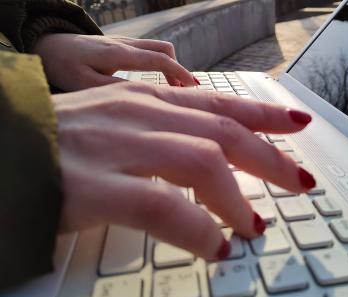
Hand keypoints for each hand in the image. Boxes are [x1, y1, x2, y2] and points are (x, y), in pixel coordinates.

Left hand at [34, 34, 196, 90]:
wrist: (48, 45)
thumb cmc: (63, 66)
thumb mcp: (85, 83)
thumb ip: (115, 89)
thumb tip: (146, 97)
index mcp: (119, 53)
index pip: (159, 60)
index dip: (180, 74)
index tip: (194, 89)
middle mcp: (125, 44)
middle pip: (164, 50)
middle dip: (179, 70)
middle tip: (184, 94)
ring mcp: (124, 42)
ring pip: (158, 49)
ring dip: (171, 67)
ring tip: (173, 90)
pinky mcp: (121, 46)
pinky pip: (149, 51)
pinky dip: (161, 65)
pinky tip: (158, 82)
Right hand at [53, 82, 314, 259]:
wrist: (0, 152)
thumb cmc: (60, 145)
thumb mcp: (119, 125)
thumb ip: (163, 135)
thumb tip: (209, 159)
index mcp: (145, 103)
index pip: (220, 104)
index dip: (264, 114)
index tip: (297, 124)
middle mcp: (137, 116)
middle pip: (224, 132)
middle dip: (271, 159)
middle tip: (301, 181)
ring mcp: (114, 147)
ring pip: (202, 162)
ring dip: (238, 199)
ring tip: (254, 226)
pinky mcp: (89, 186)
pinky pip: (159, 205)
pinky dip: (196, 228)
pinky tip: (213, 245)